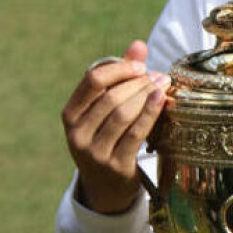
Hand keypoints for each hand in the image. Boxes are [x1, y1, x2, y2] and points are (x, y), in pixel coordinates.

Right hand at [61, 41, 168, 213]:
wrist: (106, 188)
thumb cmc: (108, 139)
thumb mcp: (105, 111)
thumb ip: (120, 77)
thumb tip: (139, 44)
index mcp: (70, 116)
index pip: (92, 80)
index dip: (119, 68)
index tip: (140, 66)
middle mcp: (77, 134)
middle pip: (110, 96)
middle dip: (138, 82)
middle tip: (158, 76)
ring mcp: (95, 152)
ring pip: (123, 114)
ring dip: (146, 95)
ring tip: (163, 85)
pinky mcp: (116, 166)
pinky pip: (136, 133)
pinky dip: (151, 113)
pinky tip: (162, 100)